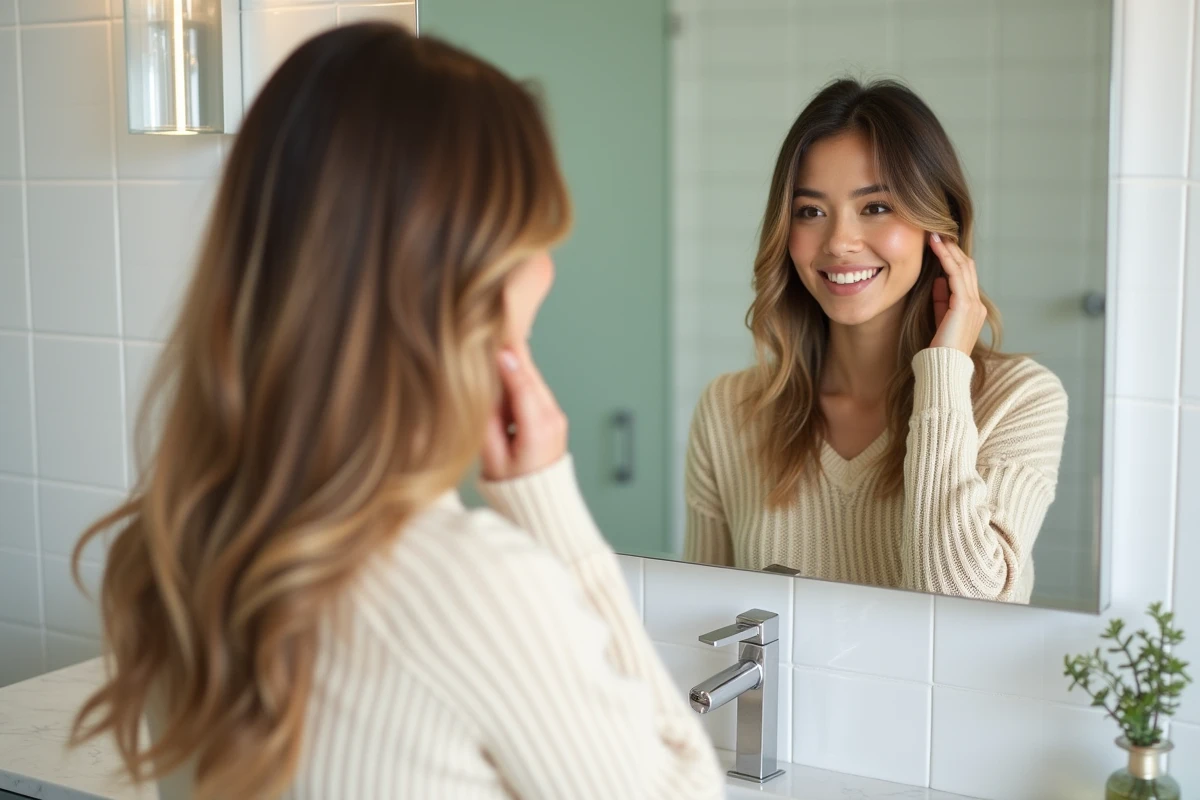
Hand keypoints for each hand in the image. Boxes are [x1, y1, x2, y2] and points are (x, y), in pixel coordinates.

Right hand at [481, 343, 567, 480]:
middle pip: (531, 376)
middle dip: (512, 355)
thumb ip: (487, 421)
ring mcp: (556, 416)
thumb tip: (483, 388)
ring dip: (514, 368)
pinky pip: (534, 390)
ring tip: (493, 354)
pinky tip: (504, 377)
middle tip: (493, 333)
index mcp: (538, 430)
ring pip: (533, 380)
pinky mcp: (553, 416)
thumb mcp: (492, 457)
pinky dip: (519, 381)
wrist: (541, 502)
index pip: (522, 386)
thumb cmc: (514, 487)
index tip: (494, 342)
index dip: (507, 362)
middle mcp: (552, 418)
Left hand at [929, 233, 986, 355]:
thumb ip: (941, 300)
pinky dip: (946, 258)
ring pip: (963, 268)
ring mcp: (973, 304)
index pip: (966, 277)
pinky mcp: (964, 305)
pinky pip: (955, 275)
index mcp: (973, 308)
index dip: (954, 259)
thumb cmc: (939, 347)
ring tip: (935, 235)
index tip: (939, 245)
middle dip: (952, 249)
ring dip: (948, 250)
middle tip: (937, 233)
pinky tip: (936, 247)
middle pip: (967, 268)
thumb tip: (938, 280)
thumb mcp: (940, 318)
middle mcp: (977, 304)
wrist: (943, 366)